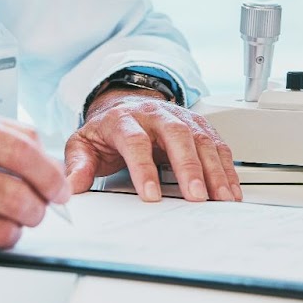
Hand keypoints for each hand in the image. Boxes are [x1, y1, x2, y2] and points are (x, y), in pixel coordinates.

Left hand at [64, 91, 242, 202]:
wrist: (124, 104)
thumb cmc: (107, 130)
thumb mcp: (83, 144)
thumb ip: (78, 165)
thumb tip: (71, 186)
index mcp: (124, 119)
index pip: (135, 141)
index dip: (143, 168)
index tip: (150, 195)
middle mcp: (155, 114)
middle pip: (175, 135)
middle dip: (189, 166)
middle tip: (197, 196)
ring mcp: (180, 117)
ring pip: (201, 138)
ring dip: (214, 169)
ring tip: (221, 197)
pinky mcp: (198, 125)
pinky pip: (216, 144)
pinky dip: (226, 167)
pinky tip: (231, 189)